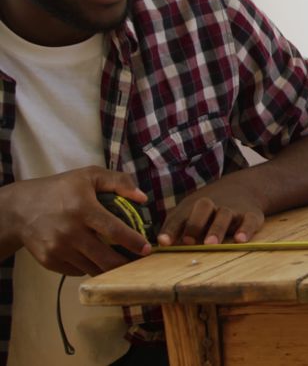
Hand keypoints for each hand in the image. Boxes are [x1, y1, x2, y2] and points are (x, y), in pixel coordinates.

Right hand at [14, 167, 150, 275]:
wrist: (20, 209)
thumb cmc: (60, 189)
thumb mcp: (88, 176)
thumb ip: (119, 181)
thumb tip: (143, 197)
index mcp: (83, 209)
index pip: (114, 230)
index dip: (133, 242)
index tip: (147, 249)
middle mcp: (70, 232)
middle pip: (105, 258)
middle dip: (126, 264)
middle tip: (140, 263)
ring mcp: (58, 249)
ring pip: (93, 268)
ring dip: (110, 268)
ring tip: (122, 262)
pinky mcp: (49, 261)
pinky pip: (78, 271)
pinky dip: (89, 267)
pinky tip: (95, 258)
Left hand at [158, 177, 264, 245]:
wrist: (244, 187)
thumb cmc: (208, 208)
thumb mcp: (189, 211)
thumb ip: (175, 226)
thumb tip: (157, 245)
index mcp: (193, 206)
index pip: (179, 217)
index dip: (171, 229)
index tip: (164, 242)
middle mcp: (212, 206)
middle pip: (202, 208)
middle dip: (194, 224)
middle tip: (188, 240)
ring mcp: (232, 209)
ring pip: (224, 215)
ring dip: (217, 229)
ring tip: (211, 244)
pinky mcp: (251, 215)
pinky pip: (249, 221)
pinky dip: (246, 229)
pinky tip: (241, 239)